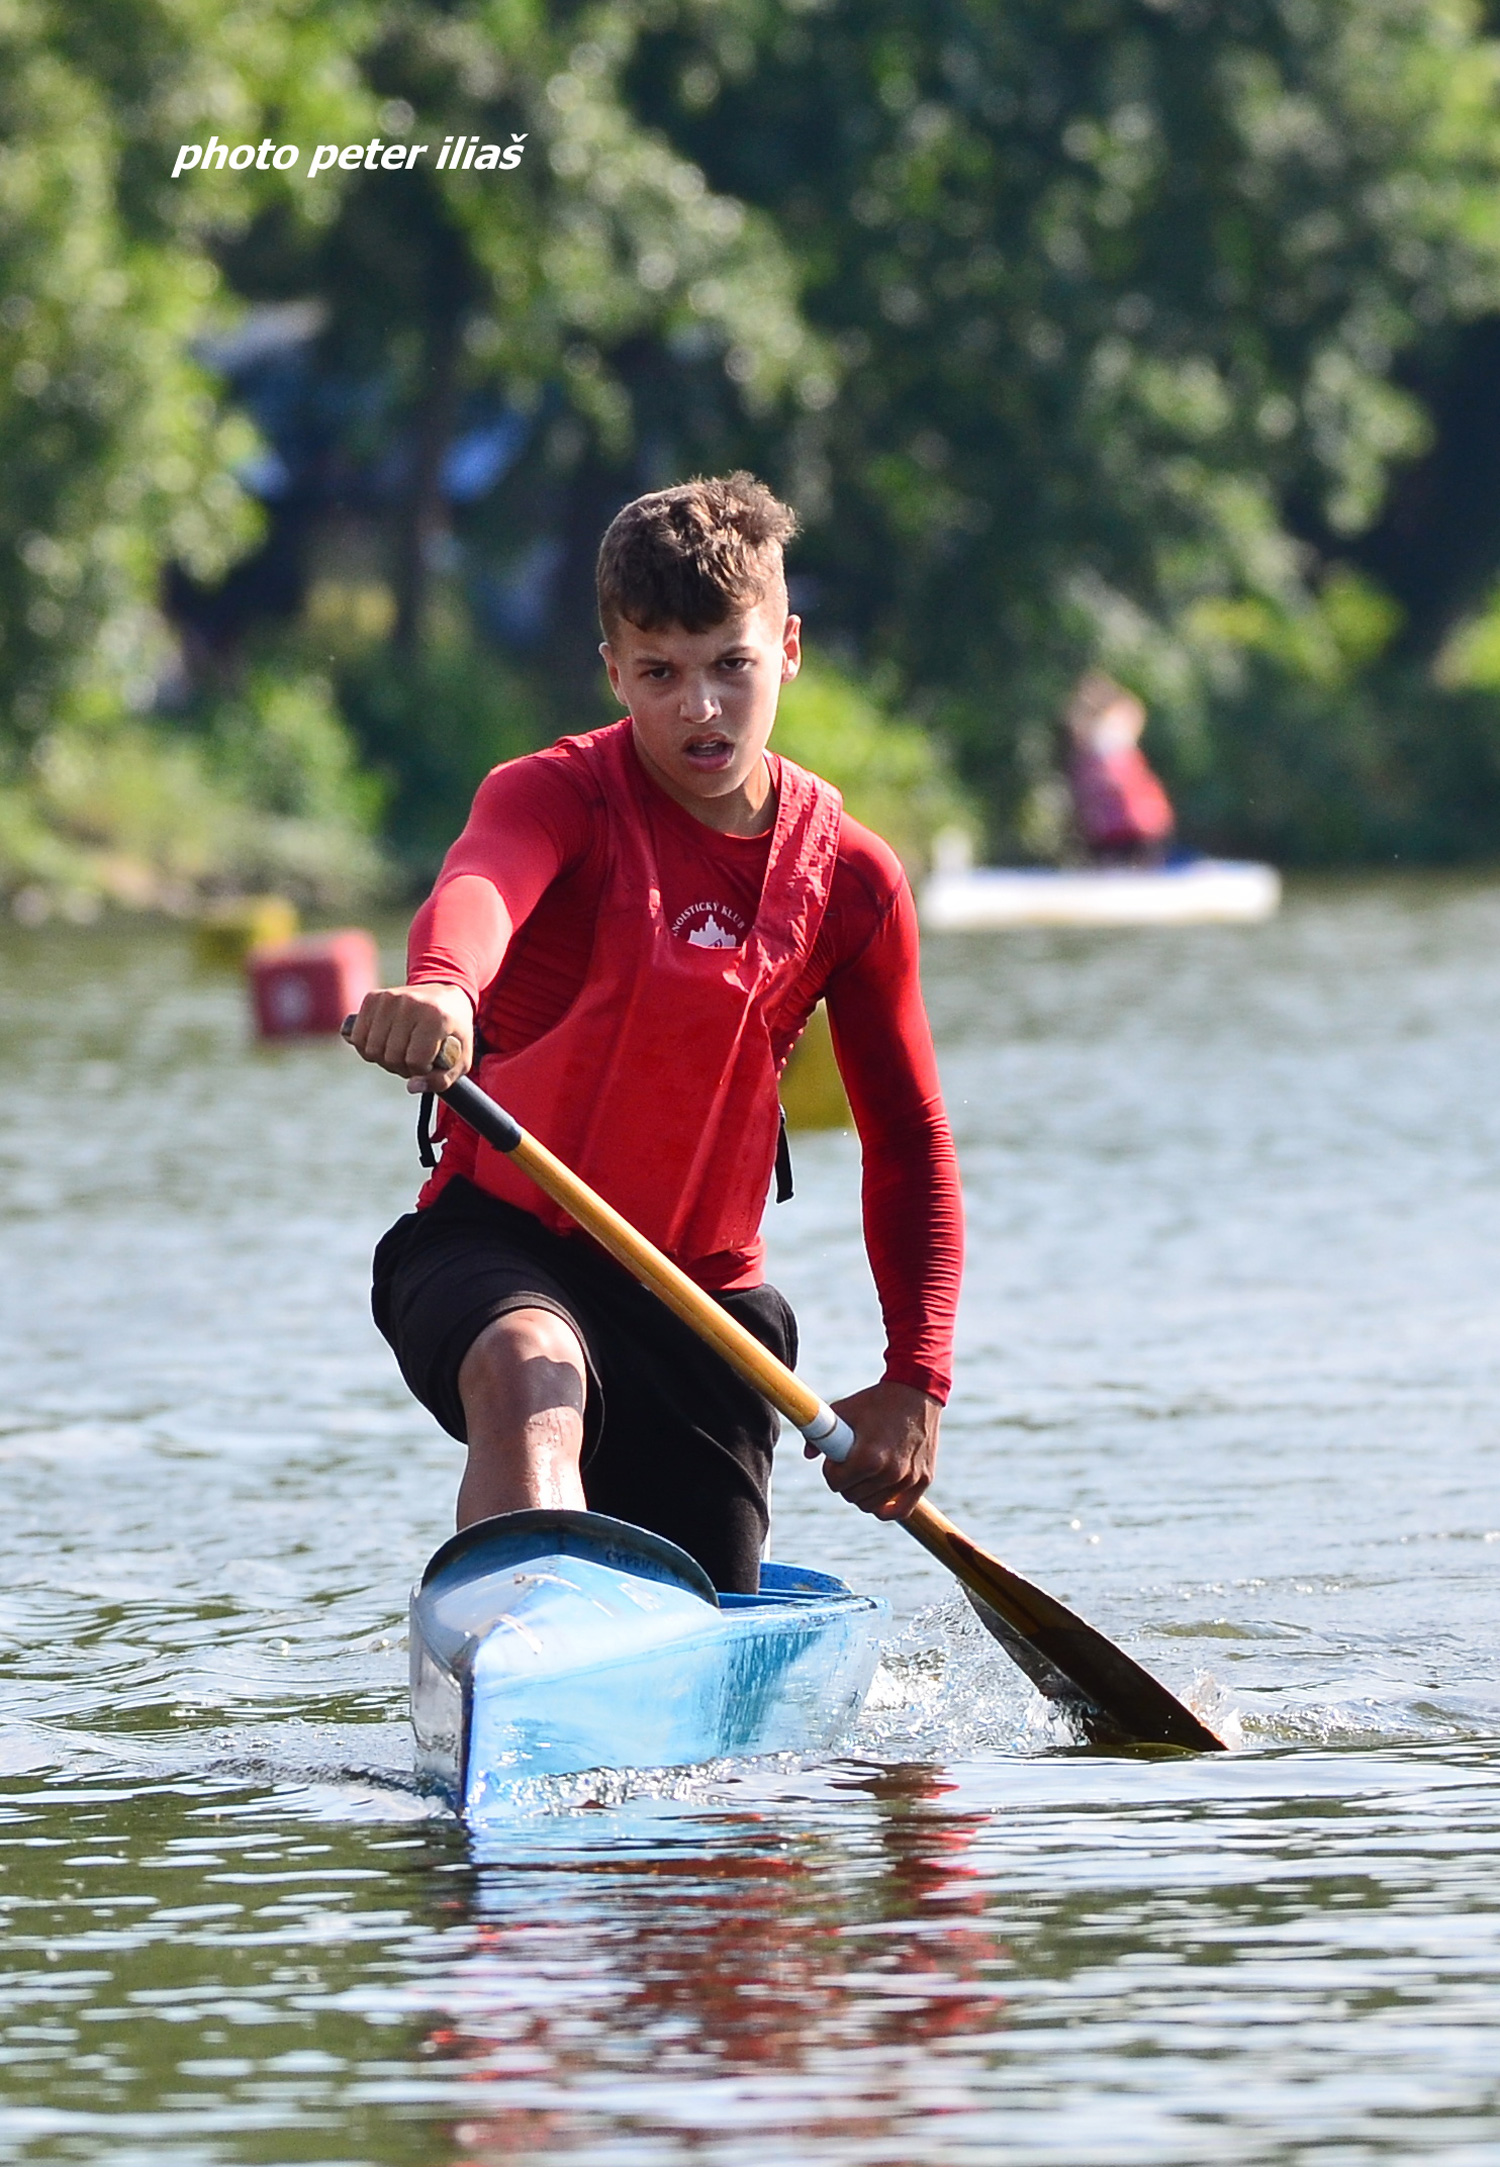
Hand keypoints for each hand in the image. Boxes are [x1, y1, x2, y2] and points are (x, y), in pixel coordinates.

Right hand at [348, 982, 474, 1091]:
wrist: (444, 995)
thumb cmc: (453, 1032)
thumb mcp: (460, 1059)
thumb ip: (441, 1081)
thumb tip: (412, 1087)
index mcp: (437, 1017)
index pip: (415, 1061)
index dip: (421, 1070)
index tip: (430, 1062)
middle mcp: (411, 1003)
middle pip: (391, 1057)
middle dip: (402, 1067)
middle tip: (413, 1060)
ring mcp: (389, 998)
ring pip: (372, 1050)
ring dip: (384, 1059)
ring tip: (400, 1052)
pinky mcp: (373, 998)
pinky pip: (358, 1037)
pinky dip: (368, 1047)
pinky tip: (384, 1043)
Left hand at [807, 1379, 938, 1520]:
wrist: (916, 1390)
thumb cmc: (876, 1400)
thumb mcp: (843, 1410)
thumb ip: (820, 1434)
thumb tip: (808, 1455)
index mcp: (867, 1457)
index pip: (835, 1483)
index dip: (830, 1470)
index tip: (835, 1459)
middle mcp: (889, 1472)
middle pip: (851, 1496)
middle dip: (845, 1482)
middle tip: (849, 1465)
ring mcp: (908, 1478)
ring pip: (871, 1505)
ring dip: (863, 1493)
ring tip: (864, 1473)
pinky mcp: (924, 1479)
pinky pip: (899, 1510)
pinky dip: (885, 1508)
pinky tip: (879, 1494)